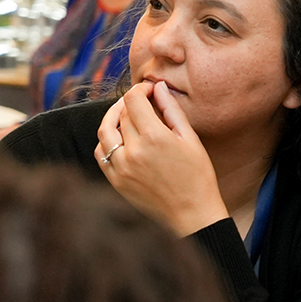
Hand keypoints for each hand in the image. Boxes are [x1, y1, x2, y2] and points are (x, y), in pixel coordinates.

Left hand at [95, 82, 229, 235]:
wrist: (191, 213)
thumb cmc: (198, 176)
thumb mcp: (191, 140)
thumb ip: (172, 111)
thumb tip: (159, 88)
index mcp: (155, 137)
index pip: (134, 100)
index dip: (140, 90)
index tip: (149, 90)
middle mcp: (133, 150)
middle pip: (122, 114)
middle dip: (132, 103)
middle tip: (144, 102)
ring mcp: (120, 166)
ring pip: (105, 130)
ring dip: (113, 118)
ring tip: (126, 115)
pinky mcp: (115, 179)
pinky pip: (101, 152)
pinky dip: (107, 140)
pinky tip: (120, 138)